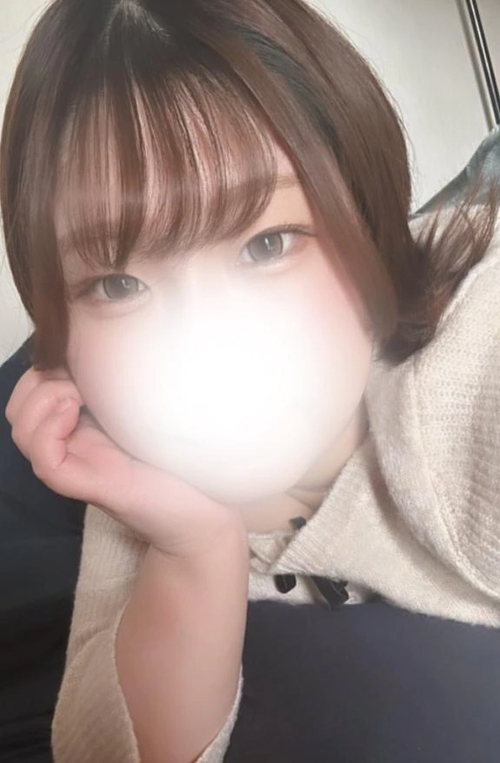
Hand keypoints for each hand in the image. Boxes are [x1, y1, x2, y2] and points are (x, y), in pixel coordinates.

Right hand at [6, 367, 245, 556]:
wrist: (210, 510)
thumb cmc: (187, 457)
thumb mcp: (153, 404)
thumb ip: (126, 380)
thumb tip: (107, 340)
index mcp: (85, 421)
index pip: (34, 390)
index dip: (43, 366)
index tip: (78, 353)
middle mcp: (76, 442)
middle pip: (20, 410)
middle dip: (36, 380)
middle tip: (78, 377)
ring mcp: (79, 463)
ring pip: (24, 431)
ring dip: (42, 400)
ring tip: (77, 394)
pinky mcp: (89, 485)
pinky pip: (45, 460)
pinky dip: (48, 429)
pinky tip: (74, 413)